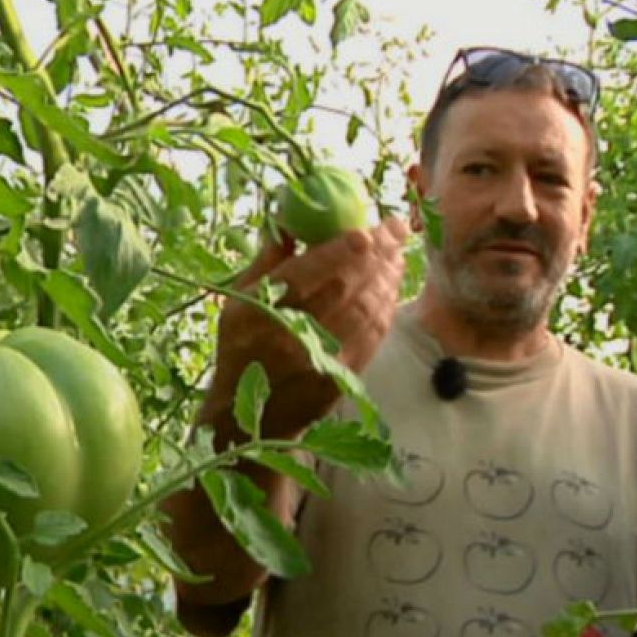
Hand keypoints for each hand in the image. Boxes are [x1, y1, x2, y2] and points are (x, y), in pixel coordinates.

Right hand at [204, 217, 407, 441]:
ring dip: (387, 278)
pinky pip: (373, 335)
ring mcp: (321, 359)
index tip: (367, 229)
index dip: (342, 249)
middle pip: (347, 287)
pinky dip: (386, 307)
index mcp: (261, 310)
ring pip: (366, 309)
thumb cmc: (241, 348)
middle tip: (397, 228)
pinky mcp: (342, 378)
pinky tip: (390, 287)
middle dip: (378, 254)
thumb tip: (293, 219)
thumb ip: (268, 260)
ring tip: (397, 254)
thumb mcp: (239, 301)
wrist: (249, 417)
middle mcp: (292, 334)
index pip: (309, 273)